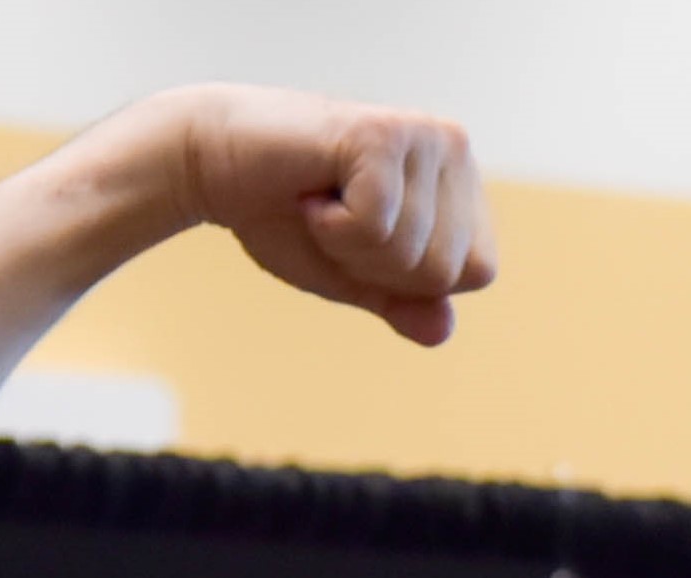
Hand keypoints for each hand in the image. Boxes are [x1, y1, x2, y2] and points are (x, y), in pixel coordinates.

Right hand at [163, 86, 496, 344]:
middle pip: (445, 269)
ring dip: (347, 245)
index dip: (410, 280)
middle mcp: (454, 147)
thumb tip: (444, 331)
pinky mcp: (381, 132)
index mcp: (460, 182)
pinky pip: (375, 225)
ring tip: (320, 202)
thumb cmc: (284, 217)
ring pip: (411, 250)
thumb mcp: (353, 275)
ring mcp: (422, 135)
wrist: (213, 165)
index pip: (478, 273)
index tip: (362, 238)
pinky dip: (331, 227)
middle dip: (376, 266)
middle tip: (334, 219)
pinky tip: (310, 189)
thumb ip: (402, 302)